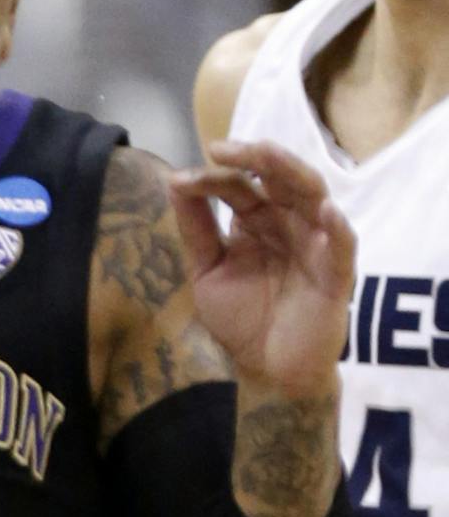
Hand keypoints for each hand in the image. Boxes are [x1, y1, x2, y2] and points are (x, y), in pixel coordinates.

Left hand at [169, 140, 356, 397]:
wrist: (265, 368)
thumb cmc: (241, 317)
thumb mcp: (207, 269)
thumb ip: (195, 229)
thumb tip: (175, 181)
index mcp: (258, 221)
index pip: (241, 187)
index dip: (215, 177)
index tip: (183, 178)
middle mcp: (289, 224)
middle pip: (280, 180)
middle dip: (255, 159)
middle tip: (223, 148)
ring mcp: (315, 245)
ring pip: (313, 198)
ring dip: (291, 174)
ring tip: (266, 157)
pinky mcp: (336, 274)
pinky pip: (342, 245)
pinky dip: (336, 227)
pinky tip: (325, 212)